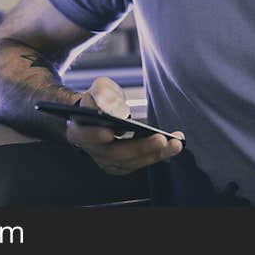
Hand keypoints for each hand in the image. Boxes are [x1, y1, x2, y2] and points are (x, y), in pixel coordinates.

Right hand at [65, 76, 184, 175]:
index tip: (110, 132)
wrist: (98, 116)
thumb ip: (102, 94)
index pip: (84, 136)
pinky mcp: (123, 165)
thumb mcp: (98, 89)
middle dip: (139, 147)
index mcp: (78, 131)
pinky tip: (173, 146)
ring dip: (156, 154)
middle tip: (160, 139)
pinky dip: (158, 155)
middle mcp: (93, 151)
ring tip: (176, 143)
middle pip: (115, 153)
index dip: (95, 135)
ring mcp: (108, 161)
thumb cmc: (98, 101)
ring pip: (132, 162)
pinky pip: (141, 163)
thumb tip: (115, 109)